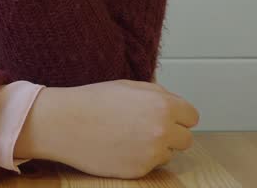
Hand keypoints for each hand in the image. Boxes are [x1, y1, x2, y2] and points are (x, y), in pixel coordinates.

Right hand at [14, 80, 200, 178]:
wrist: (64, 123)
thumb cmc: (93, 101)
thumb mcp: (129, 86)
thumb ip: (157, 95)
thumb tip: (175, 106)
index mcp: (163, 104)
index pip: (192, 117)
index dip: (178, 116)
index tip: (166, 117)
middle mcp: (162, 130)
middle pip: (186, 139)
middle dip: (171, 134)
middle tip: (148, 129)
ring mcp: (151, 152)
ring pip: (169, 154)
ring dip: (157, 148)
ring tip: (130, 137)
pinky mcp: (139, 170)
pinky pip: (151, 166)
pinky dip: (140, 159)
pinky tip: (120, 148)